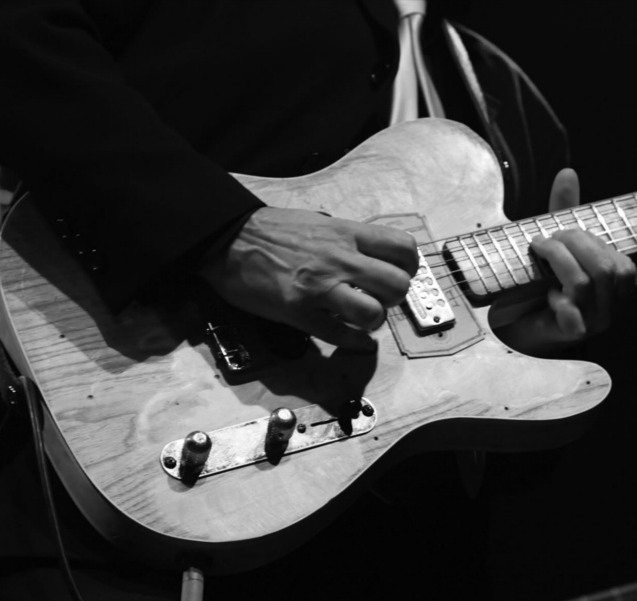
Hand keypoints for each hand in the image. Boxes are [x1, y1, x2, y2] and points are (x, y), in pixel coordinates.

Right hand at [199, 206, 418, 349]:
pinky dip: (354, 342)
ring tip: (363, 318)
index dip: (408, 267)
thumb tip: (374, 261)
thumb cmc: (272, 230)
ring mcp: (320, 287)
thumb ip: (350, 241)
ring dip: (374, 321)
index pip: (403, 247)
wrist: (227, 239)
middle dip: (395, 298)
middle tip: (381, 299)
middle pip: (397, 284)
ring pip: (373, 313)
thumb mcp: (320, 222)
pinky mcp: (300, 312)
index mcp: (347, 233)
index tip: (398, 274)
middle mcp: (340, 258)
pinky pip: (340, 336)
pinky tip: (354, 339)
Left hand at [495, 168, 636, 354]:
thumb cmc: (544, 285)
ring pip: (585, 285)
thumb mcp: (558, 246)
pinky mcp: (568, 334)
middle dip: (573, 245)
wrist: (523, 327)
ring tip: (540, 255)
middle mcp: (610, 306)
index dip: (590, 240)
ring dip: (559, 263)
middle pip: (605, 269)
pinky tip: (550, 295)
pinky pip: (572, 319)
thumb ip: (565, 213)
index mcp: (615, 286)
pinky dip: (561, 303)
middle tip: (544, 242)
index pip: (622, 262)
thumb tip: (567, 174)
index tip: (560, 231)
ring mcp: (591, 323)